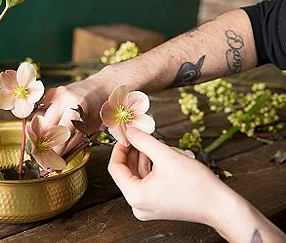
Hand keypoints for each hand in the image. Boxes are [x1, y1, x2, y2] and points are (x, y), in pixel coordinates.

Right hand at [39, 75, 111, 155]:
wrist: (101, 86)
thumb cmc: (100, 108)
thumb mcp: (92, 127)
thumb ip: (74, 142)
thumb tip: (59, 159)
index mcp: (78, 106)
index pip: (61, 134)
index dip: (55, 151)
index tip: (51, 163)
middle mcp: (64, 98)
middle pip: (46, 126)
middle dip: (44, 144)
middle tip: (44, 157)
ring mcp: (56, 93)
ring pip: (40, 119)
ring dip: (41, 134)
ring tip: (43, 147)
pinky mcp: (51, 93)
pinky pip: (42, 111)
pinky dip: (42, 123)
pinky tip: (45, 132)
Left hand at [109, 127, 285, 240]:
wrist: (220, 206)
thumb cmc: (196, 185)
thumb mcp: (166, 156)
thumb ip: (143, 141)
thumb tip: (128, 130)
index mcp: (135, 196)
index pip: (115, 168)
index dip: (119, 148)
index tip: (125, 134)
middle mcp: (138, 205)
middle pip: (127, 171)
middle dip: (134, 151)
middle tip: (140, 133)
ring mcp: (148, 207)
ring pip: (138, 175)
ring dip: (144, 157)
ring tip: (154, 141)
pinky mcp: (158, 205)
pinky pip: (148, 182)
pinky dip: (152, 167)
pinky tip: (161, 153)